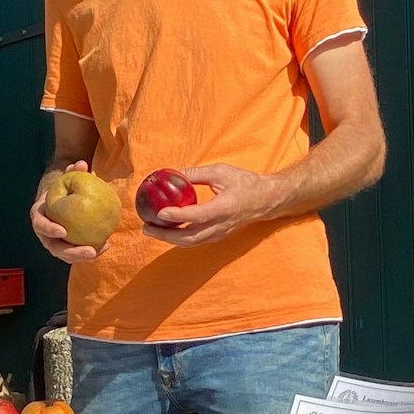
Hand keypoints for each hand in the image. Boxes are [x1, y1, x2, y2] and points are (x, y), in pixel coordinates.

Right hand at [29, 160, 102, 263]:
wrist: (60, 199)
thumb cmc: (62, 187)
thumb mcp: (65, 178)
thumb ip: (72, 171)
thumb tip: (82, 163)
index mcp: (39, 217)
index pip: (40, 226)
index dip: (49, 229)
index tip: (63, 231)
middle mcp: (45, 234)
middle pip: (55, 248)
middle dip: (72, 252)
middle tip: (89, 251)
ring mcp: (56, 242)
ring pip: (67, 255)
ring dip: (82, 256)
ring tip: (99, 250)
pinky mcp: (68, 246)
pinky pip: (78, 251)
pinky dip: (91, 250)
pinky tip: (106, 244)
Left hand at [143, 163, 278, 246]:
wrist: (266, 200)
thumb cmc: (245, 183)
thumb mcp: (222, 171)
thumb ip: (197, 173)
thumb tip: (175, 173)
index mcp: (224, 208)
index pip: (198, 216)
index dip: (178, 216)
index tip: (160, 212)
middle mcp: (222, 225)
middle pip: (190, 237)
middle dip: (166, 235)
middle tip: (147, 228)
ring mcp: (220, 233)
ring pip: (191, 242)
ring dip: (170, 239)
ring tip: (152, 230)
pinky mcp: (218, 236)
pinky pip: (196, 240)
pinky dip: (179, 238)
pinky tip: (168, 230)